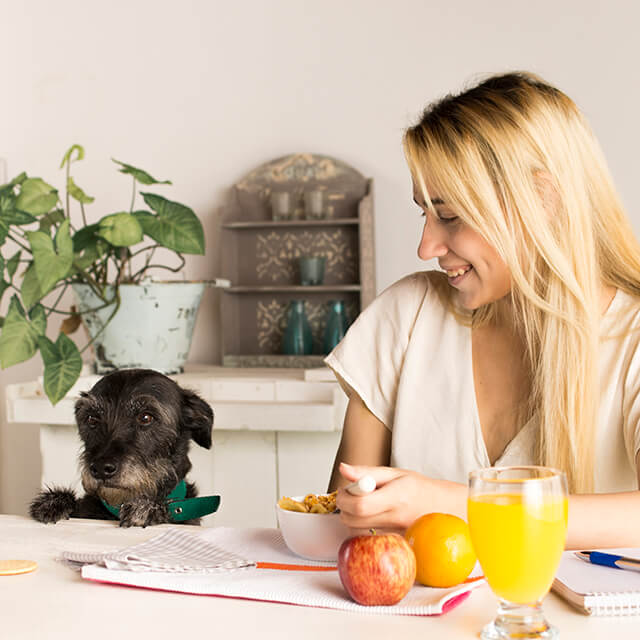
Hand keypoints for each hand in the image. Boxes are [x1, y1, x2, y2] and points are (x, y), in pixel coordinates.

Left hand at [336, 462, 465, 531]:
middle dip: (344, 506)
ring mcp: (394, 534)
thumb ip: (366, 472)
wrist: (442, 508)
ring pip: (356, 530)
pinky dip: (361, 526)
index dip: (345, 497)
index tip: (344, 489)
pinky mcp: (392, 543)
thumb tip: (344, 469)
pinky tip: (370, 516)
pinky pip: (366, 537)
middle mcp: (395, 519)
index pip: (361, 505)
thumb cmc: (419, 488)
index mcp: (396, 497)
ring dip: (351, 516)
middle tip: (350, 494)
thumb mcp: (394, 473)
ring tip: (363, 503)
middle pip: (353, 520)